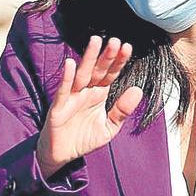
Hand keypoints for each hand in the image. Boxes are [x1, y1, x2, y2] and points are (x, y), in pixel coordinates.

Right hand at [37, 36, 142, 177]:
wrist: (62, 155)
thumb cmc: (83, 139)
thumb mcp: (109, 128)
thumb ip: (122, 110)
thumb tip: (137, 90)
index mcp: (98, 94)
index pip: (110, 74)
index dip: (118, 61)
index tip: (128, 47)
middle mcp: (85, 92)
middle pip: (97, 70)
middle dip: (105, 55)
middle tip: (114, 40)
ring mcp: (71, 97)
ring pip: (81, 75)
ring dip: (88, 59)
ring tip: (95, 42)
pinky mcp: (58, 108)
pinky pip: (63, 91)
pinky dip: (66, 78)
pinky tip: (70, 64)